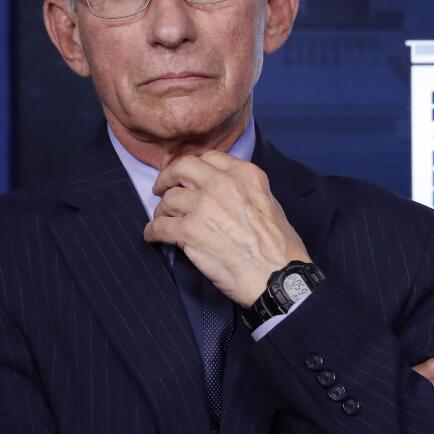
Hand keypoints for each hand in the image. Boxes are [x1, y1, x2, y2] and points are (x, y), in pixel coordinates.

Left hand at [143, 151, 308, 305]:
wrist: (277, 275)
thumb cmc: (280, 245)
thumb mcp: (269, 203)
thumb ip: (243, 190)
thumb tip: (220, 192)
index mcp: (245, 174)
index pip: (209, 158)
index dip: (194, 168)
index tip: (187, 177)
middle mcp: (222, 183)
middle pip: (183, 168)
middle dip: (169, 178)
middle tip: (163, 188)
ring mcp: (203, 205)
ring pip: (169, 198)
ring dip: (163, 210)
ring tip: (164, 220)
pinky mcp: (189, 230)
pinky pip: (159, 226)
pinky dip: (153, 232)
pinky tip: (154, 236)